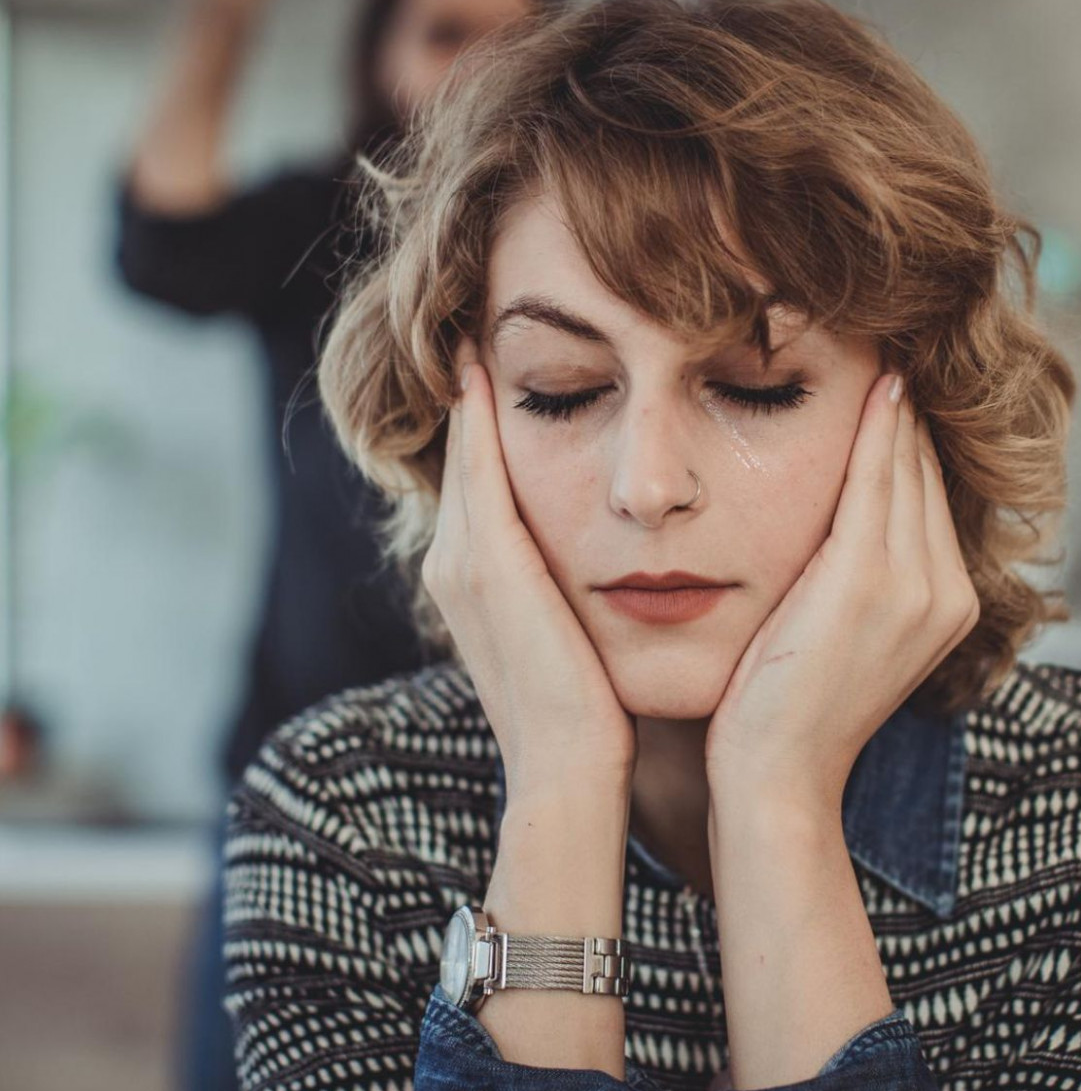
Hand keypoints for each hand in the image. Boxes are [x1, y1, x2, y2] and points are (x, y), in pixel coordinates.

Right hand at [422, 357, 636, 812]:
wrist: (570, 774)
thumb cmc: (590, 716)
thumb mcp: (574, 638)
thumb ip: (571, 591)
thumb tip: (615, 556)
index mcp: (478, 579)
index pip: (482, 477)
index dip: (488, 419)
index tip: (503, 359)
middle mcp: (455, 562)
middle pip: (466, 452)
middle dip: (471, 390)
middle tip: (479, 316)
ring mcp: (462, 563)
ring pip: (465, 450)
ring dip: (470, 389)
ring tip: (478, 322)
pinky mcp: (486, 566)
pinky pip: (478, 466)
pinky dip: (478, 414)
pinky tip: (484, 361)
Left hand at [705, 371, 978, 812]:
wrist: (777, 777)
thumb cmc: (786, 709)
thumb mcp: (839, 636)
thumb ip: (856, 579)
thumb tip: (834, 526)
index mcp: (945, 604)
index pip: (927, 496)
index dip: (908, 437)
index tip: (890, 382)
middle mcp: (946, 591)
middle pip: (925, 474)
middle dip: (905, 411)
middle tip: (891, 343)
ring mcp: (917, 586)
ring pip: (907, 469)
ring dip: (894, 405)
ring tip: (882, 346)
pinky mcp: (871, 580)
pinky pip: (878, 480)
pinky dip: (876, 427)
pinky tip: (875, 382)